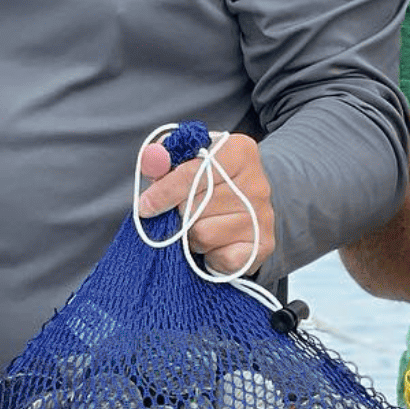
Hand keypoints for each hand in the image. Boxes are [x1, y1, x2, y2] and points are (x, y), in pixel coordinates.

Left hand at [137, 132, 274, 276]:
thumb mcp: (189, 160)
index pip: (193, 172)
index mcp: (239, 151)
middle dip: (180, 214)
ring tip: (202, 226)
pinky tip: (217, 244)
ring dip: (193, 236)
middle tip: (182, 213)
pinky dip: (212, 255)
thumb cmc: (212, 181)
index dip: (164, 192)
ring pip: (204, 234)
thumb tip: (150, 161)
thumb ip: (166, 159)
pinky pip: (221, 258)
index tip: (144, 207)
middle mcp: (256, 182)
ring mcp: (263, 215)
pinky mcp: (265, 244)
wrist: (249, 205)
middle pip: (195, 207)